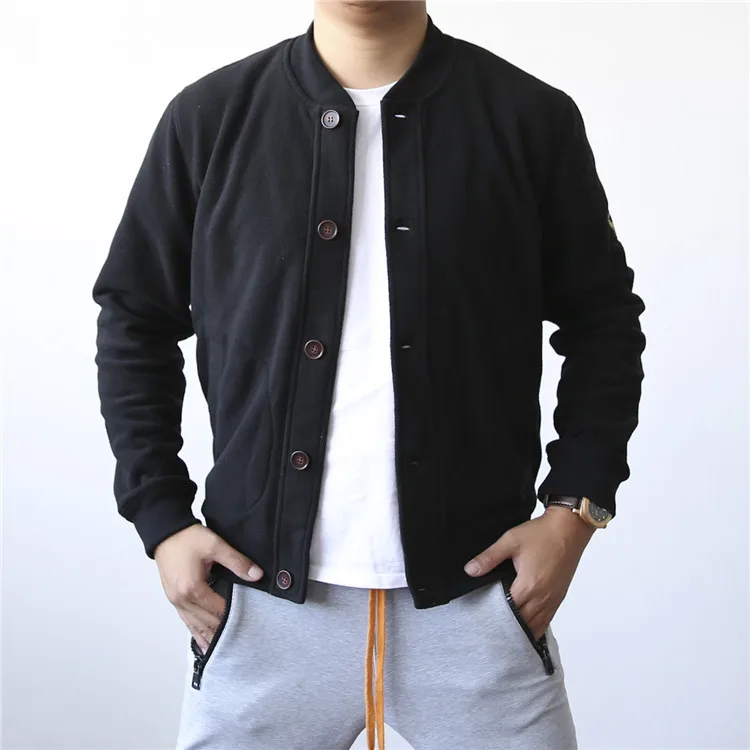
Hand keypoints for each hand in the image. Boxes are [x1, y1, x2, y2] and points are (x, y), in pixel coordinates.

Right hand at [154, 524, 263, 652]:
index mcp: (193, 589)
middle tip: (242, 641)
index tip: (250, 624)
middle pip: (206, 622)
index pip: (218, 610)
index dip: (234, 617)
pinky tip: (203, 640)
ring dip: (208, 636)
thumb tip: (257, 575)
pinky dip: (196, 631)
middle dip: (223, 631)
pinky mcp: (173, 598)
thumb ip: (237, 561)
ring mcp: (175, 601)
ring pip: (194, 625)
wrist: (165, 532)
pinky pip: (186, 620)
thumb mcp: (215, 545)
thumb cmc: (187, 537)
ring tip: (223, 651)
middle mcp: (182, 599)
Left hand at [463, 506, 595, 639]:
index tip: (482, 620)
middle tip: (490, 628)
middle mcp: (543, 597)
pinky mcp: (559, 597)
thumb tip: (470, 570)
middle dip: (507, 626)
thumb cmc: (542, 533)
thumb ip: (489, 557)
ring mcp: (553, 599)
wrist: (569, 528)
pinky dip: (535, 625)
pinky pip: (547, 620)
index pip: (508, 611)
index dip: (495, 617)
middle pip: (522, 622)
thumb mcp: (510, 541)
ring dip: (522, 629)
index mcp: (529, 585)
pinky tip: (526, 626)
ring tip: (505, 632)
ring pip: (536, 625)